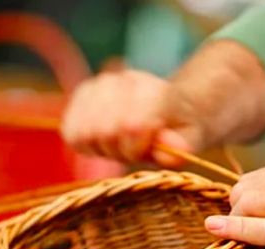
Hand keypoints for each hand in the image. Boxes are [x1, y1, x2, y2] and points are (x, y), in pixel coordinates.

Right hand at [61, 69, 204, 166]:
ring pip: (86, 132)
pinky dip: (85, 144)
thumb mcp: (193, 138)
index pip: (132, 124)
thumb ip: (183, 143)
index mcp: (156, 90)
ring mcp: (99, 85)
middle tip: (137, 149)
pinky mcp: (80, 97)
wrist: (169, 108)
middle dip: (121, 149)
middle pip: (105, 132)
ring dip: (103, 147)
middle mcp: (125, 80)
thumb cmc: (179, 129)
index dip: (138, 145)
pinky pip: (70, 132)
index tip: (150, 149)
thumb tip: (168, 151)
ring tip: (121, 144)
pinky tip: (103, 142)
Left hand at [205, 148, 264, 248]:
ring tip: (234, 233)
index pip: (259, 177)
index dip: (248, 198)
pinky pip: (263, 229)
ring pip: (249, 203)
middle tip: (244, 225)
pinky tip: (216, 228)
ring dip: (236, 219)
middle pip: (247, 188)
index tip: (249, 212)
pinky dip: (236, 229)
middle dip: (238, 208)